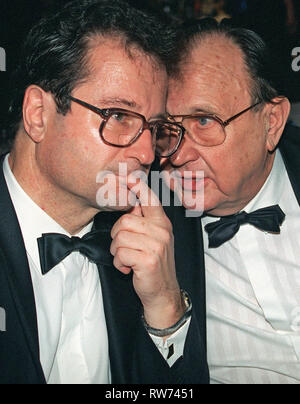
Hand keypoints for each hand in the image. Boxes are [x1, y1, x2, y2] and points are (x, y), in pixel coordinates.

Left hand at [110, 180, 184, 329]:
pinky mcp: (148, 260)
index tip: (129, 177)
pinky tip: (128, 268)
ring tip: (127, 258)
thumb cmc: (153, 264)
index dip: (139, 187)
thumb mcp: (154, 239)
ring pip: (120, 236)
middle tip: (124, 248)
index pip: (150, 199)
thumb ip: (145, 221)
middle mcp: (162, 231)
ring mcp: (156, 245)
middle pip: (125, 220)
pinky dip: (119, 263)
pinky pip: (120, 253)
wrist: (162, 292)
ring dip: (117, 251)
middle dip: (117, 235)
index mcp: (162, 223)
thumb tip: (131, 201)